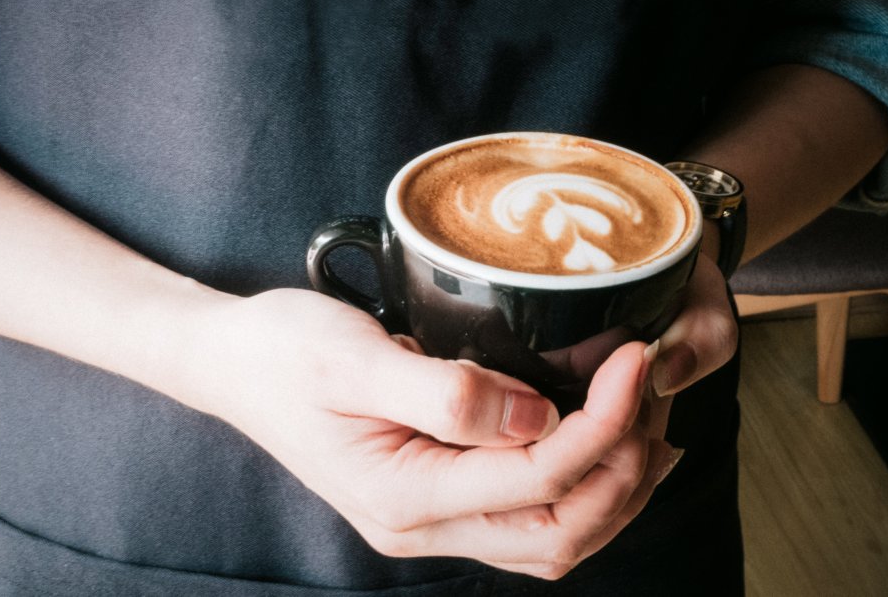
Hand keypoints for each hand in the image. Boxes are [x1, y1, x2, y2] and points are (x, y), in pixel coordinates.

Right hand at [189, 288, 679, 578]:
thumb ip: (447, 393)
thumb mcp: (354, 359)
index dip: (604, 423)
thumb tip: (539, 417)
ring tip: (651, 420)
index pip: (537, 476)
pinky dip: (581, 485)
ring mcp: (428, 518)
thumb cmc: (282, 353)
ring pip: (551, 535)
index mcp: (403, 496)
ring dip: (613, 485)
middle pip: (560, 530)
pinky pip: (527, 513)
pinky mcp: (435, 494)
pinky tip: (605, 441)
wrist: (229, 363)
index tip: (636, 358)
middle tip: (657, 393)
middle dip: (625, 468)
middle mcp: (422, 525)